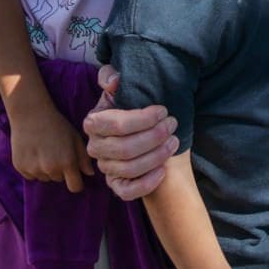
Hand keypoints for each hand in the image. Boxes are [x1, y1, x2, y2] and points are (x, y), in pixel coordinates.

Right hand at [9, 99, 93, 192]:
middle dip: (61, 170)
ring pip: (45, 178)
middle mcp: (50, 169)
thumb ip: (83, 158)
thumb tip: (89, 174)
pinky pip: (31, 176)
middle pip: (59, 180)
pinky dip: (33, 168)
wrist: (31, 115)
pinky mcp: (20, 167)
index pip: (75, 187)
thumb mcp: (75, 138)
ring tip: (45, 151)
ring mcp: (34, 169)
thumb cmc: (58, 125)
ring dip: (47, 170)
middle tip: (57, 152)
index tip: (76, 177)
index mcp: (67, 162)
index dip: (77, 183)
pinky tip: (34, 153)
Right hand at [81, 65, 177, 199]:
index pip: (116, 125)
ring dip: (156, 156)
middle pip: (124, 148)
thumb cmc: (131, 105)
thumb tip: (114, 81)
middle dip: (154, 136)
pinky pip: (127, 192)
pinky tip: (163, 171)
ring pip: (128, 169)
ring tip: (174, 142)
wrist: (140, 129)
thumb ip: (111, 77)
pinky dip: (146, 183)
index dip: (143, 119)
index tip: (163, 111)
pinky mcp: (116, 185)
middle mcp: (95, 148)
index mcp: (94, 123)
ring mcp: (105, 168)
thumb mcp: (121, 87)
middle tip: (173, 125)